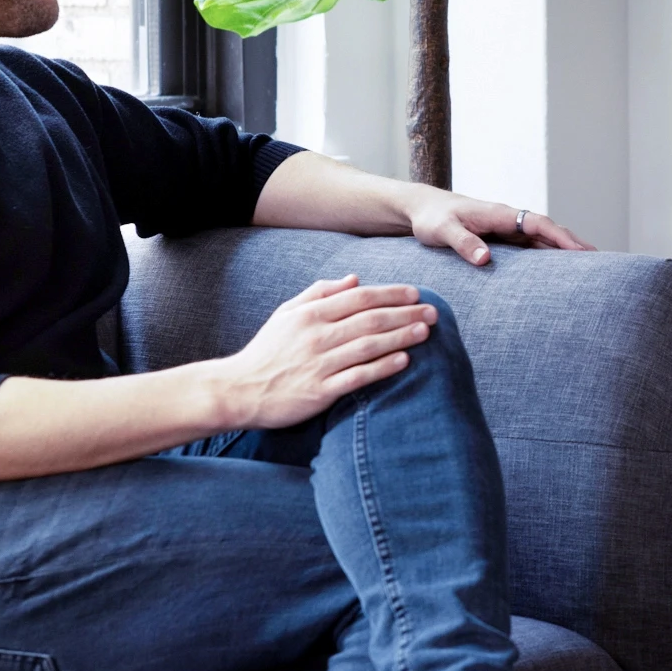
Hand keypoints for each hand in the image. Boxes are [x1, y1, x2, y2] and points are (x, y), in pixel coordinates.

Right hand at [218, 275, 436, 428]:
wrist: (237, 390)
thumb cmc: (266, 351)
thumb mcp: (286, 313)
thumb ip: (319, 293)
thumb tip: (354, 279)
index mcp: (309, 314)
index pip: (359, 298)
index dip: (390, 294)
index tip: (416, 292)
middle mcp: (316, 336)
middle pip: (370, 319)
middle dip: (405, 313)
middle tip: (433, 311)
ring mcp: (318, 364)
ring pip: (368, 346)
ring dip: (400, 337)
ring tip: (426, 331)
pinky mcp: (319, 391)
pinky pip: (357, 377)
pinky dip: (382, 368)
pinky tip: (404, 361)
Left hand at [407, 189, 593, 264]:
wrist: (420, 210)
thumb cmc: (430, 218)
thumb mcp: (442, 230)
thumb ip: (463, 242)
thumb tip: (485, 258)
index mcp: (499, 214)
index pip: (537, 223)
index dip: (560, 237)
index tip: (580, 251)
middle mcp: (507, 220)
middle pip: (547, 231)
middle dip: (572, 244)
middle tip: (598, 261)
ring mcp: (505, 230)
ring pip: (541, 240)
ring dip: (562, 252)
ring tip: (586, 269)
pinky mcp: (500, 240)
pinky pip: (529, 248)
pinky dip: (546, 257)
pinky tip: (555, 272)